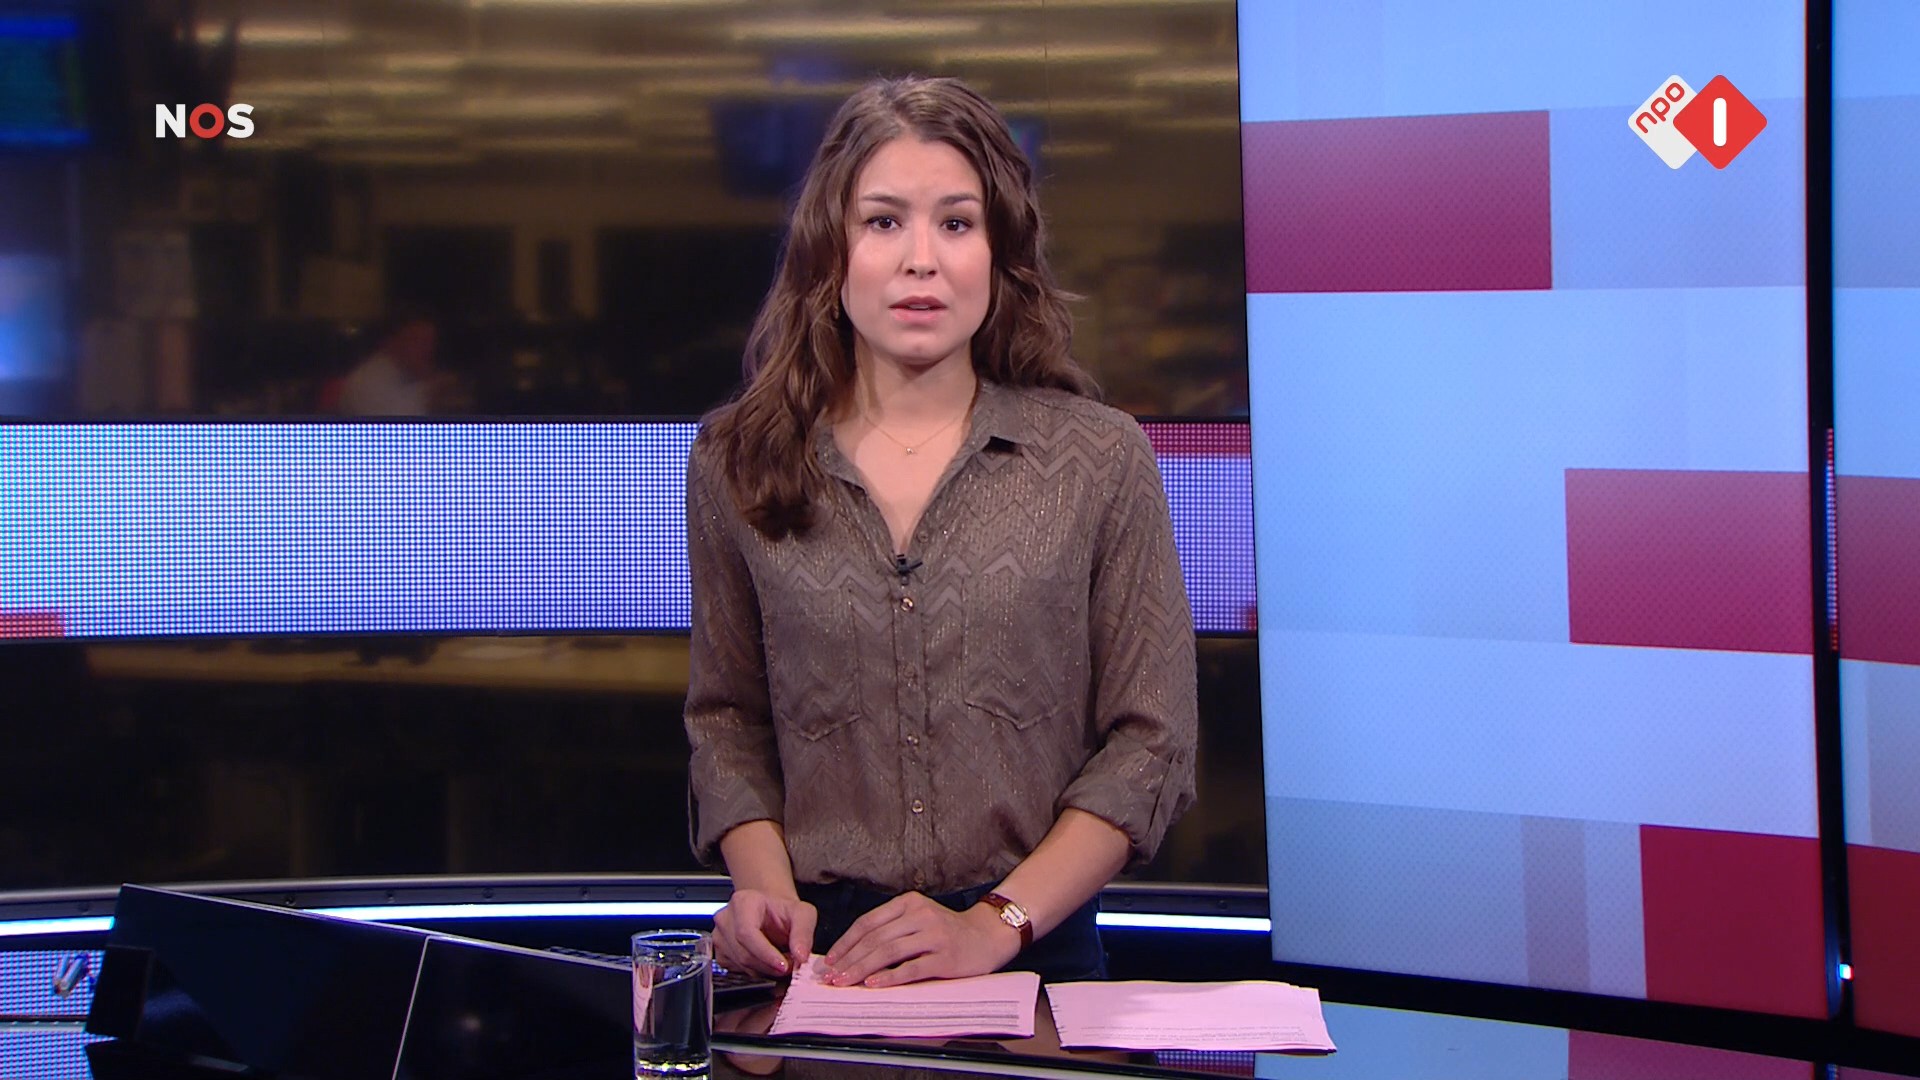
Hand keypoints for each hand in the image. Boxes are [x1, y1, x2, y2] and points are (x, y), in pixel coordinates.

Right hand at [713, 888, 816, 977]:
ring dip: (766, 970)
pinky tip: (768, 963)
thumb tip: (801, 955)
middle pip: (744, 953)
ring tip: (782, 961)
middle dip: (770, 965)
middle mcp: (726, 919)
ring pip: (742, 965)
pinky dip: (757, 972)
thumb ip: (803, 932)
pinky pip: (738, 971)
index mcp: (743, 902)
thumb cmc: (783, 911)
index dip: (765, 954)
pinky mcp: (720, 953)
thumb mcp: (802, 913)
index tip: (783, 965)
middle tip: (790, 966)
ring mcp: (719, 937)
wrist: (771, 912)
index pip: (747, 933)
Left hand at [821, 892, 1021, 987]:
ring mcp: (934, 935)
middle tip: (832, 977)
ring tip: (846, 982)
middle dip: (849, 959)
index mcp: (909, 903)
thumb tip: (854, 953)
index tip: (830, 960)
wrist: (988, 936)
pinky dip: (890, 977)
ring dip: (862, 969)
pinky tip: (874, 984)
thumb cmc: (948, 931)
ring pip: (889, 952)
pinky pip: (911, 968)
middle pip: (875, 938)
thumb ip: (893, 929)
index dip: (846, 942)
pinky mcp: (945, 956)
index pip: (868, 922)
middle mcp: (920, 915)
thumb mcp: (920, 919)